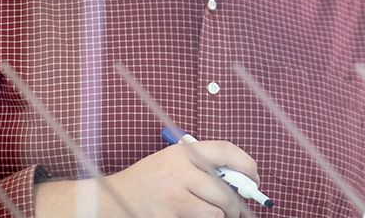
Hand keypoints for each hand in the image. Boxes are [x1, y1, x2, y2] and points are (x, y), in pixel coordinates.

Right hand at [34, 141, 257, 217]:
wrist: (110, 200)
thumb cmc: (149, 179)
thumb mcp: (174, 161)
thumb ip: (204, 165)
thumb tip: (243, 181)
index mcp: (183, 152)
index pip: (227, 152)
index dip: (248, 166)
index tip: (255, 179)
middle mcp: (178, 172)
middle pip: (226, 192)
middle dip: (237, 205)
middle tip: (237, 210)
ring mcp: (172, 198)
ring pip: (216, 213)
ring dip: (220, 217)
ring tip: (214, 215)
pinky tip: (195, 217)